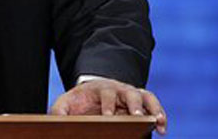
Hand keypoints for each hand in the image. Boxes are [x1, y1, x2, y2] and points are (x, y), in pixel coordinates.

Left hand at [50, 78, 166, 134]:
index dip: (108, 105)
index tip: (108, 116)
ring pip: (145, 97)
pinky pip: (153, 105)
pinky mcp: (141, 103)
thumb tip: (54, 122)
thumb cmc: (79, 101)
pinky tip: (162, 129)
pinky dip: (160, 114)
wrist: (92, 92)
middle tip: (135, 118)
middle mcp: (119, 89)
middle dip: (133, 106)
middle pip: (130, 93)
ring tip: (157, 122)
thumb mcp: (66, 103)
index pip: (107, 95)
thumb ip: (59, 111)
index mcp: (100, 89)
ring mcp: (132, 94)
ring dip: (152, 109)